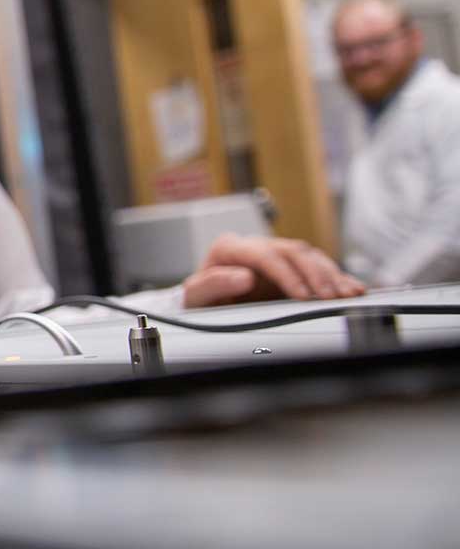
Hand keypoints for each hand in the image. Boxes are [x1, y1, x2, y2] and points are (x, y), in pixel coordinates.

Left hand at [182, 235, 364, 308]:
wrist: (208, 302)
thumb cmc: (202, 298)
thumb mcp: (197, 296)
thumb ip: (213, 284)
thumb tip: (243, 276)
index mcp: (230, 248)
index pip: (264, 255)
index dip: (286, 274)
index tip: (301, 294)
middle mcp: (256, 246)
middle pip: (293, 252)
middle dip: (316, 274)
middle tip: (329, 297)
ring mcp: (275, 255)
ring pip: (309, 256)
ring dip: (332, 275)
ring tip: (347, 294)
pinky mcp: (291, 267)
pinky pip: (318, 266)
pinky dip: (337, 277)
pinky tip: (352, 287)